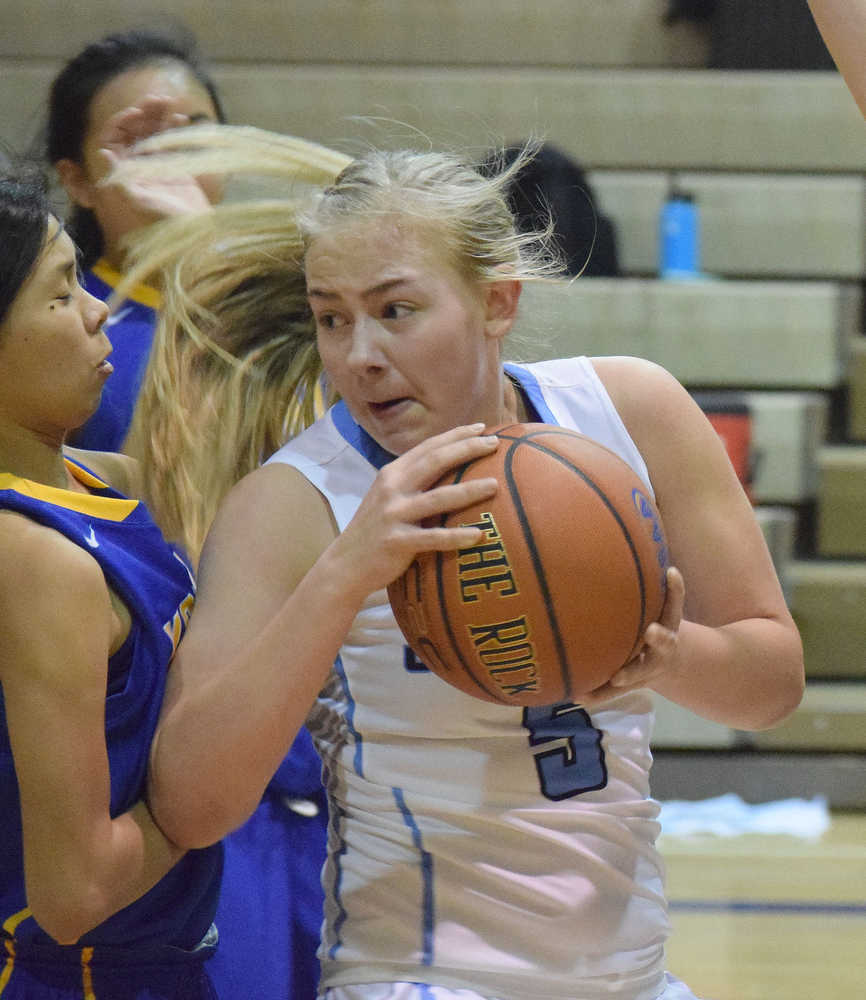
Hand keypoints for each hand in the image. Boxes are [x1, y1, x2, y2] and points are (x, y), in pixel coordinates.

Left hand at [96, 94, 214, 218]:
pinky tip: (181, 118)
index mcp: (124, 171)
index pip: (115, 139)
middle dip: (144, 113)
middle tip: (156, 99)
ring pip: (154, 133)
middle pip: (136, 131)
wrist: (193, 231)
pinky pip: (172, 141)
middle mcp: (138, 165)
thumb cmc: (163, 219)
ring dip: (160, 116)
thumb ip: (119, 177)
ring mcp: (157, 164)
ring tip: (169, 102)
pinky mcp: (176, 166)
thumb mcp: (138, 200)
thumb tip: (103, 151)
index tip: (136, 113)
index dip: (122, 123)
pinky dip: (175, 129)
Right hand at [332, 424, 499, 601]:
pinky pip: (433, 538)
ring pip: (437, 498)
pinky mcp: (397, 542)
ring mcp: (393, 514)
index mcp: (393, 473)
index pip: (428, 447)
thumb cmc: (377, 529)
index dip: (455, 435)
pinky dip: (456, 536)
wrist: (346, 563)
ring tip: (495, 485)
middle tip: (495, 444)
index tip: (483, 427)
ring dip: (468, 490)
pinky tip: (479, 535)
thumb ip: (413, 480)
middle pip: (434, 462)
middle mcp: (392, 488)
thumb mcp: (389, 496)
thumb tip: (451, 467)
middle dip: (466, 450)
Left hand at [578, 566, 684, 706]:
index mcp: (669, 623)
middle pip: (666, 642)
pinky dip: (597, 694)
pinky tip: (577, 696)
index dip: (676, 588)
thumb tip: (618, 531)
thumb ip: (643, 583)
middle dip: (661, 638)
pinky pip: (612, 691)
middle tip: (652, 631)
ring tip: (616, 679)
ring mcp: (649, 668)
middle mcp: (662, 646)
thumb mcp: (654, 606)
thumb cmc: (651, 621)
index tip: (672, 572)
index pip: (676, 603)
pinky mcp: (630, 683)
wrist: (670, 663)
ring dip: (630, 675)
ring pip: (642, 674)